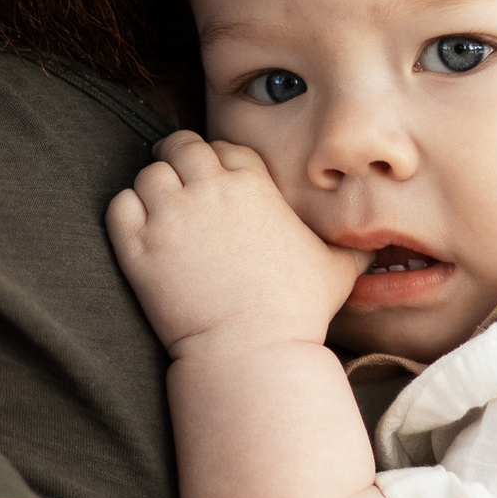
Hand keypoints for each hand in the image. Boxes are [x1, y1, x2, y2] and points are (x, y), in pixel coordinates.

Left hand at [106, 133, 360, 359]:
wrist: (250, 350)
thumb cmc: (296, 311)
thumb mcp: (337, 271)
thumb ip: (352, 248)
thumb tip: (377, 245)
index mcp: (254, 186)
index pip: (225, 148)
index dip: (219, 161)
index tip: (216, 179)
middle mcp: (210, 190)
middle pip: (182, 148)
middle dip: (178, 159)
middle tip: (177, 178)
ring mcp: (171, 217)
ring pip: (149, 174)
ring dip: (153, 187)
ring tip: (160, 208)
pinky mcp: (140, 249)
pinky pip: (119, 207)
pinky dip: (126, 212)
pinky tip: (139, 228)